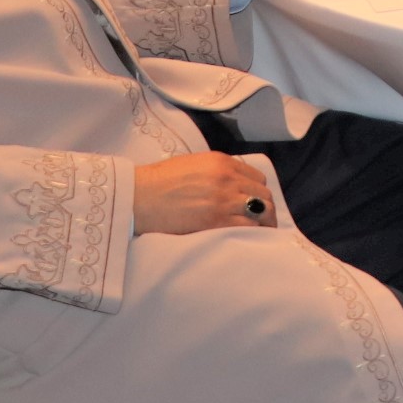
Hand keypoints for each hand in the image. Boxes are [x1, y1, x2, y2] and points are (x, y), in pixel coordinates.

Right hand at [131, 153, 277, 235]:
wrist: (137, 197)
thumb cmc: (159, 182)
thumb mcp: (193, 164)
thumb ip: (217, 171)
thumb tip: (233, 184)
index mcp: (222, 162)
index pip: (257, 178)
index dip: (258, 192)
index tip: (256, 203)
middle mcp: (227, 178)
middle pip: (263, 195)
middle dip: (265, 208)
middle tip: (263, 222)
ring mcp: (223, 199)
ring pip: (261, 212)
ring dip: (264, 223)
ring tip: (261, 234)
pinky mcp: (216, 220)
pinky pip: (248, 227)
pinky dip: (254, 234)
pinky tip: (252, 240)